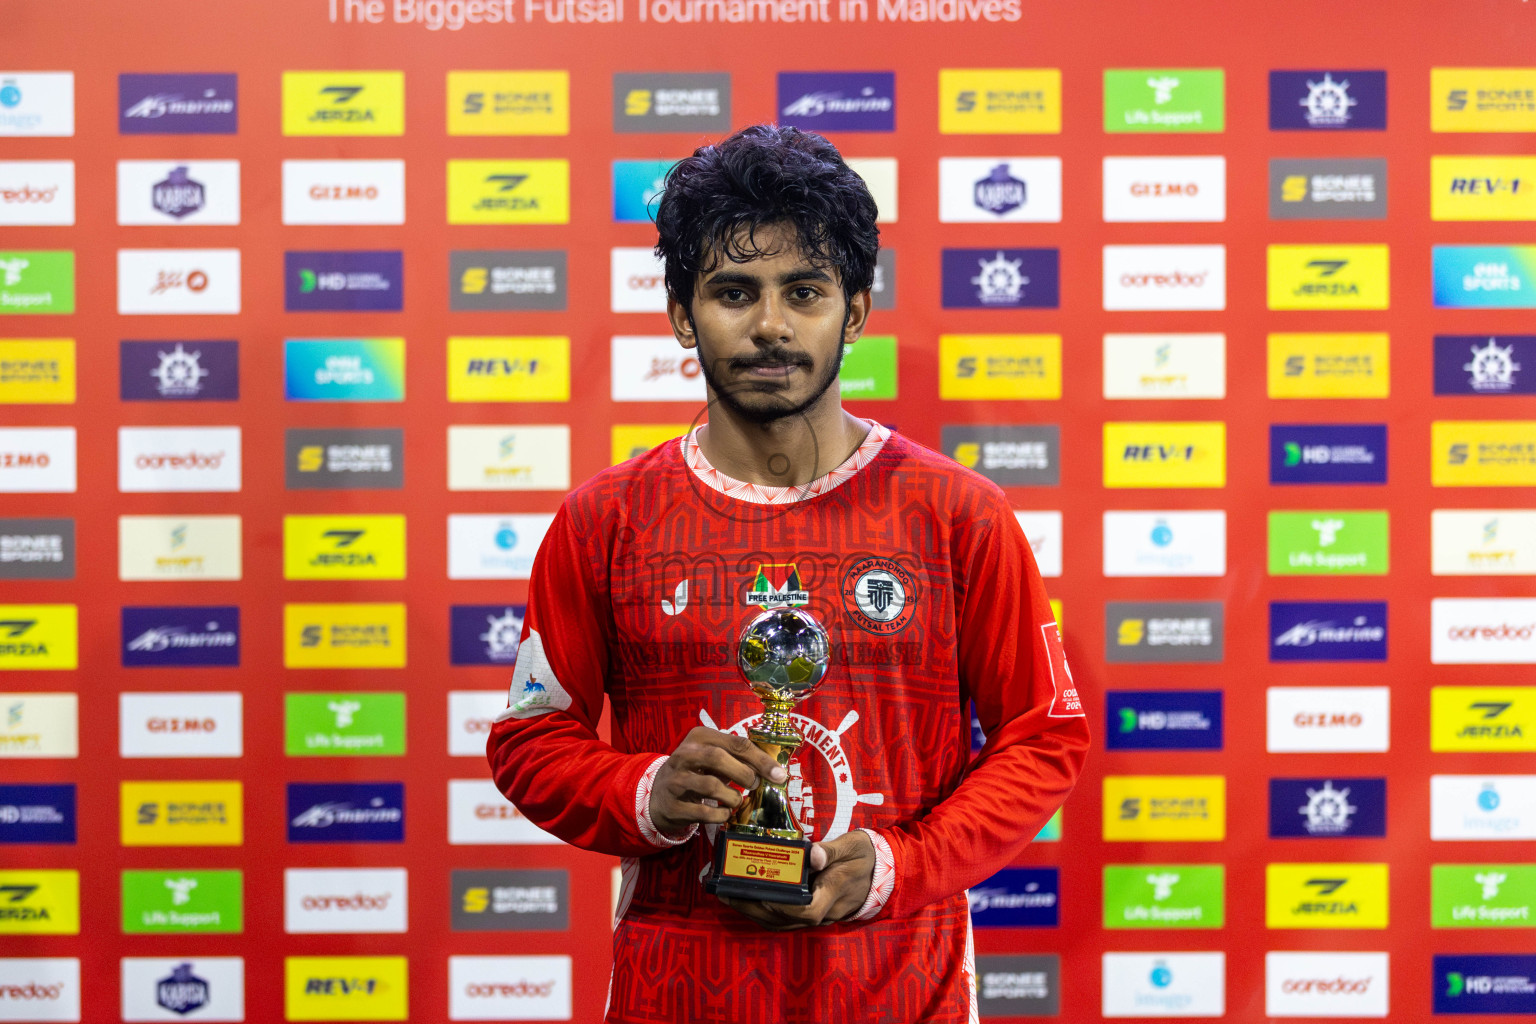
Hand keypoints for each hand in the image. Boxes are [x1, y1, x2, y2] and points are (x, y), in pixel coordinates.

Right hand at [649, 726, 786, 835]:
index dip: (761, 759)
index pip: (736, 743)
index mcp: (699, 737)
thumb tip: (774, 771)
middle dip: (744, 774)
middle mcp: (684, 754)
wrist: (658, 795)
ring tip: (736, 801)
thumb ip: (739, 759)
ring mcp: (675, 780)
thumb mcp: (713, 758)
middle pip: (718, 757)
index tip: (779, 774)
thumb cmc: (696, 772)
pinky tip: (724, 813)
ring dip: (733, 797)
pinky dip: (721, 815)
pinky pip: (704, 812)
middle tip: (754, 785)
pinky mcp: (672, 805)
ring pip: (711, 786)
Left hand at [719, 830, 875, 930]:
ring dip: (754, 912)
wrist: (880, 870)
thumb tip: (814, 855)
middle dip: (753, 908)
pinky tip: (747, 900)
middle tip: (726, 893)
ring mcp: (818, 915)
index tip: (759, 894)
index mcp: (833, 894)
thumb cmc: (865, 856)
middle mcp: (824, 911)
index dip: (781, 907)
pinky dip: (764, 912)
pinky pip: (785, 919)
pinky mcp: (812, 912)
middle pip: (785, 920)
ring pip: (782, 923)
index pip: (806, 912)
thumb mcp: (852, 847)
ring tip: (729, 896)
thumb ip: (832, 851)